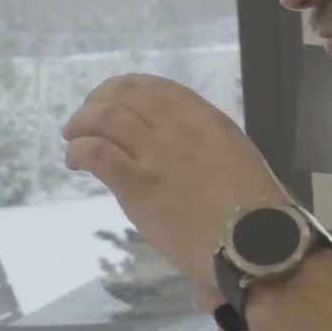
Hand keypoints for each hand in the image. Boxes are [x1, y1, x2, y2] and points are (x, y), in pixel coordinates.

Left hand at [62, 74, 290, 285]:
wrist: (258, 243)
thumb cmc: (256, 210)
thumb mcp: (236, 158)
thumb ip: (206, 148)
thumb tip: (181, 156)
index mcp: (205, 119)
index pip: (154, 87)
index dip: (123, 89)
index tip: (109, 101)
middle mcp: (178, 128)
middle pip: (123, 94)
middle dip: (96, 102)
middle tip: (85, 121)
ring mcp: (157, 155)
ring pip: (103, 118)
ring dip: (80, 124)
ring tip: (73, 139)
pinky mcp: (139, 186)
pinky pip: (97, 153)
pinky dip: (78, 151)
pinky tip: (76, 163)